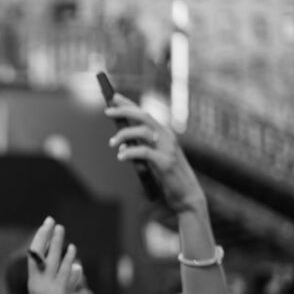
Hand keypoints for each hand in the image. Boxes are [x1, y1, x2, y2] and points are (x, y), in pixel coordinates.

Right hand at [27, 217, 78, 293]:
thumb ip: (66, 282)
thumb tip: (76, 269)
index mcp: (33, 283)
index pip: (33, 256)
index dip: (39, 240)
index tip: (44, 226)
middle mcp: (37, 284)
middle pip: (38, 254)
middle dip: (44, 235)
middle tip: (50, 220)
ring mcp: (47, 289)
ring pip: (51, 261)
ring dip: (56, 243)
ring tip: (60, 228)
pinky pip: (62, 274)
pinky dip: (67, 260)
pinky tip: (72, 249)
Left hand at [105, 93, 205, 212]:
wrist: (186, 195)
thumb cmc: (168, 177)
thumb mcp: (153, 158)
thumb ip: (141, 147)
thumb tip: (122, 141)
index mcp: (164, 134)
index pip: (144, 113)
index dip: (128, 104)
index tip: (112, 98)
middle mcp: (167, 137)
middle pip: (143, 116)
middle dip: (124, 111)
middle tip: (107, 112)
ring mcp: (168, 148)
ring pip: (143, 131)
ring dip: (124, 134)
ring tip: (112, 143)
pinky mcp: (165, 162)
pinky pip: (144, 152)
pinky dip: (130, 152)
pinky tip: (121, 156)